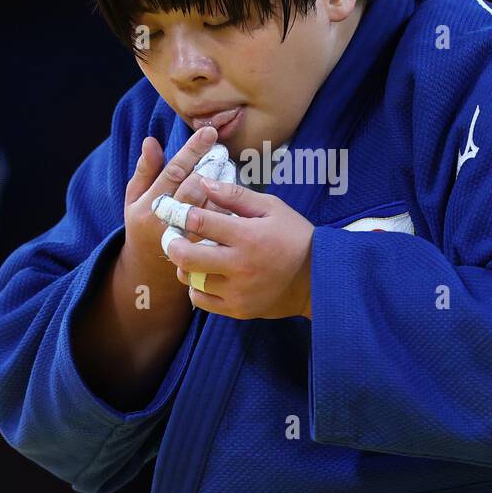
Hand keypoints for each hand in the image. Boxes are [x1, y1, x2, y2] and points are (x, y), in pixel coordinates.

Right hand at [122, 125, 222, 281]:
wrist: (149, 273)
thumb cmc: (142, 226)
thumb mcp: (135, 199)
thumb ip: (144, 170)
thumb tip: (151, 141)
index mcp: (148, 206)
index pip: (174, 172)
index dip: (193, 150)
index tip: (210, 133)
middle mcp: (166, 223)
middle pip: (195, 188)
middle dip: (210, 165)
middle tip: (221, 149)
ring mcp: (185, 240)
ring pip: (210, 208)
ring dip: (222, 186)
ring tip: (228, 167)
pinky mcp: (201, 253)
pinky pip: (219, 229)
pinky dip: (228, 210)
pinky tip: (232, 195)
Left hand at [162, 178, 314, 319]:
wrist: (318, 278)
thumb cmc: (294, 236)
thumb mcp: (272, 207)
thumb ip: (236, 195)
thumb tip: (204, 183)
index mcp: (248, 236)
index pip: (200, 222)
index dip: (181, 213)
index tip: (175, 210)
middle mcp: (240, 266)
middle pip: (186, 256)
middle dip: (173, 243)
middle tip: (173, 237)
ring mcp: (238, 291)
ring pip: (191, 279)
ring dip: (185, 266)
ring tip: (192, 256)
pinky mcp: (238, 310)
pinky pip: (201, 301)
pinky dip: (196, 288)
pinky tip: (204, 277)